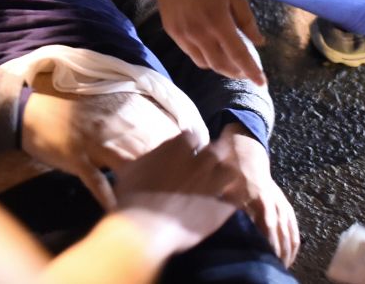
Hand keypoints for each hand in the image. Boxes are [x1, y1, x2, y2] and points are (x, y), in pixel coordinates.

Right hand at [21, 91, 180, 209]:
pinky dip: (110, 197)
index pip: (161, 130)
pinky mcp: (76, 158)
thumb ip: (134, 118)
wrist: (30, 110)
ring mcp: (95, 143)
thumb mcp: (106, 107)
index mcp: (123, 112)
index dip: (181, 148)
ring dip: (146, 186)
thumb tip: (167, 133)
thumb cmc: (71, 109)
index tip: (197, 162)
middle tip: (187, 189)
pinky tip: (121, 210)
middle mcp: (114, 126)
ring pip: (128, 166)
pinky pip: (97, 181)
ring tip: (161, 205)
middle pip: (151, 150)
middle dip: (171, 170)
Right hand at [112, 131, 244, 256]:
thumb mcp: (131, 170)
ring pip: (231, 172)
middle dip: (214, 153)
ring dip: (225, 174)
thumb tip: (150, 159)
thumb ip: (148, 160)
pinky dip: (230, 200)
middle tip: (208, 162)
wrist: (144, 228)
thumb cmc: (132, 197)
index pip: (192, 135)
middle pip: (217, 149)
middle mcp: (199, 162)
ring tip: (220, 181)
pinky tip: (226, 203)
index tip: (188, 148)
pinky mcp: (220, 209)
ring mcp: (212, 185)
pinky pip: (234, 200)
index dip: (191, 143)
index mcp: (177, 147)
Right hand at [152, 0, 265, 83]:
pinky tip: (211, 49)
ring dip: (219, 67)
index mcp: (218, 22)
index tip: (262, 82)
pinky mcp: (171, 31)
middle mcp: (199, 33)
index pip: (238, 55)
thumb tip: (258, 43)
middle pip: (220, 65)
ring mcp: (182, 34)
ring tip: (230, 62)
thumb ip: (247, 20)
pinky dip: (204, 57)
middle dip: (236, 72)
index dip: (251, 71)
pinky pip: (190, 53)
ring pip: (203, 63)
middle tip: (246, 72)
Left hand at [222, 124, 298, 266]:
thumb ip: (224, 200)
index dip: (269, 238)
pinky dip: (294, 237)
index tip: (268, 254)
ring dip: (289, 247)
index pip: (267, 222)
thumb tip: (217, 216)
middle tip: (276, 266)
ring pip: (289, 227)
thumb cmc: (229, 168)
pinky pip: (292, 222)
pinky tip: (292, 252)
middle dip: (280, 248)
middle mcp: (272, 199)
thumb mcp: (223, 182)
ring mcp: (279, 200)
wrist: (246, 151)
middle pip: (280, 228)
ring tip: (285, 265)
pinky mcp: (283, 201)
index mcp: (257, 195)